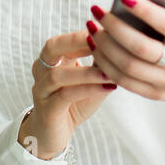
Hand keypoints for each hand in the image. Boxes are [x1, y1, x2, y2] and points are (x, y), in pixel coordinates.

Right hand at [20, 30, 115, 159]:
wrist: (52, 135)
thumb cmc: (73, 104)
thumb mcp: (91, 80)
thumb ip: (101, 64)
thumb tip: (123, 45)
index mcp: (52, 59)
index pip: (65, 39)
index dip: (84, 33)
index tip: (108, 30)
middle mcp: (42, 71)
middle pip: (52, 47)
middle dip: (76, 41)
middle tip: (101, 41)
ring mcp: (42, 90)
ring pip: (58, 75)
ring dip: (87, 72)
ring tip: (110, 72)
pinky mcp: (47, 109)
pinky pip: (64, 96)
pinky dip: (86, 90)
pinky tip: (107, 87)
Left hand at [86, 0, 164, 108]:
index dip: (144, 10)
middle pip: (140, 47)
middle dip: (115, 28)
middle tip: (98, 12)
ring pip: (128, 66)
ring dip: (105, 46)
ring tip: (92, 28)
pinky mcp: (153, 93)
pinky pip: (123, 81)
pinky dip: (105, 65)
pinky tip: (96, 48)